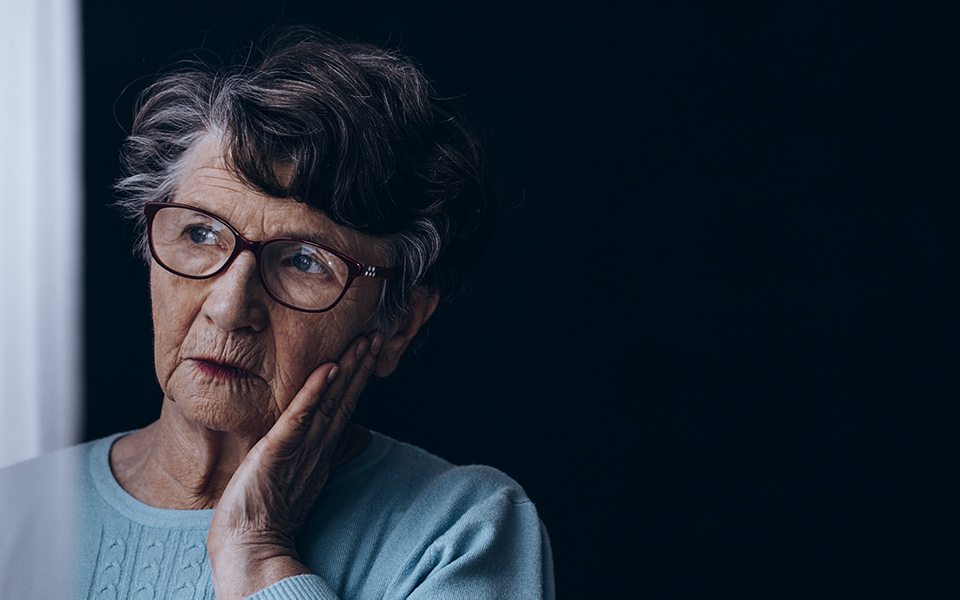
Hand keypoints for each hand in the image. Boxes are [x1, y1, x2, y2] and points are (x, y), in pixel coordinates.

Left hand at [207, 333, 381, 598]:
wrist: (247, 548)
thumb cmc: (261, 517)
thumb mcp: (290, 480)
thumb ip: (305, 457)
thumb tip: (321, 446)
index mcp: (318, 453)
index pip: (343, 407)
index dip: (356, 378)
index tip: (369, 350)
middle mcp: (316, 448)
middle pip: (344, 399)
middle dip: (360, 366)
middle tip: (376, 336)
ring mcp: (300, 450)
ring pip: (329, 402)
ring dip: (347, 370)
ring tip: (362, 342)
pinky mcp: (278, 451)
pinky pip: (300, 417)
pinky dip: (314, 392)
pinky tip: (327, 369)